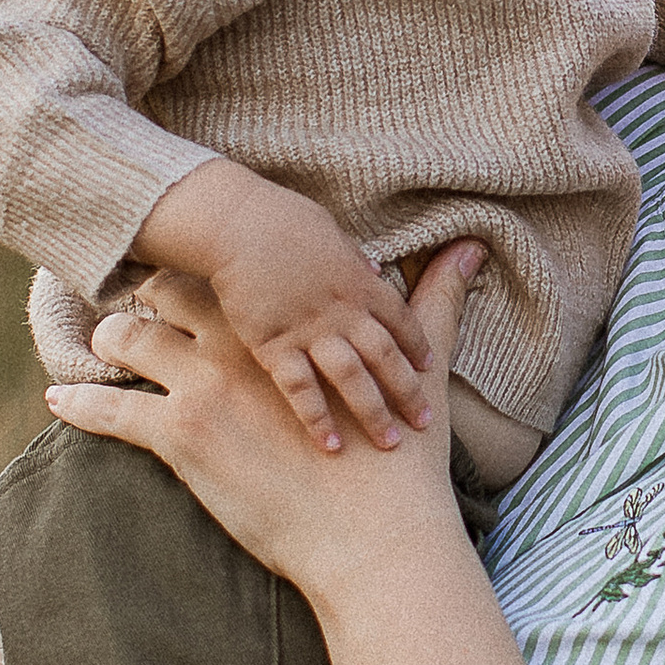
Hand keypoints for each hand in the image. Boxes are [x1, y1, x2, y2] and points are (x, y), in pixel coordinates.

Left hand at [54, 243, 484, 613]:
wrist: (375, 539)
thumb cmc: (404, 460)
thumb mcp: (421, 371)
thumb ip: (436, 303)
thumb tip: (469, 249)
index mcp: (290, 323)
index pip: (232, 275)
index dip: (205, 267)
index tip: (187, 265)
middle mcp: (241, 343)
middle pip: (171, 295)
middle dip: (146, 292)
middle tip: (124, 291)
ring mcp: (205, 387)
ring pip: (131, 341)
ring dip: (106, 339)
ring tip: (92, 342)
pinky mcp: (181, 437)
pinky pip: (110, 411)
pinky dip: (77, 405)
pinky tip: (56, 401)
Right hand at [133, 161, 430, 452]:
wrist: (234, 223)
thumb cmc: (280, 219)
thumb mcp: (330, 232)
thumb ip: (355, 259)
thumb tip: (377, 270)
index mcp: (360, 281)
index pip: (400, 320)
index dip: (418, 346)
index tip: (430, 368)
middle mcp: (342, 310)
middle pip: (384, 356)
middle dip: (407, 390)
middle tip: (424, 421)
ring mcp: (309, 330)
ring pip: (350, 377)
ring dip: (372, 411)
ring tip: (389, 443)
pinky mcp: (272, 345)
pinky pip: (300, 388)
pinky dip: (317, 417)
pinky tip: (331, 444)